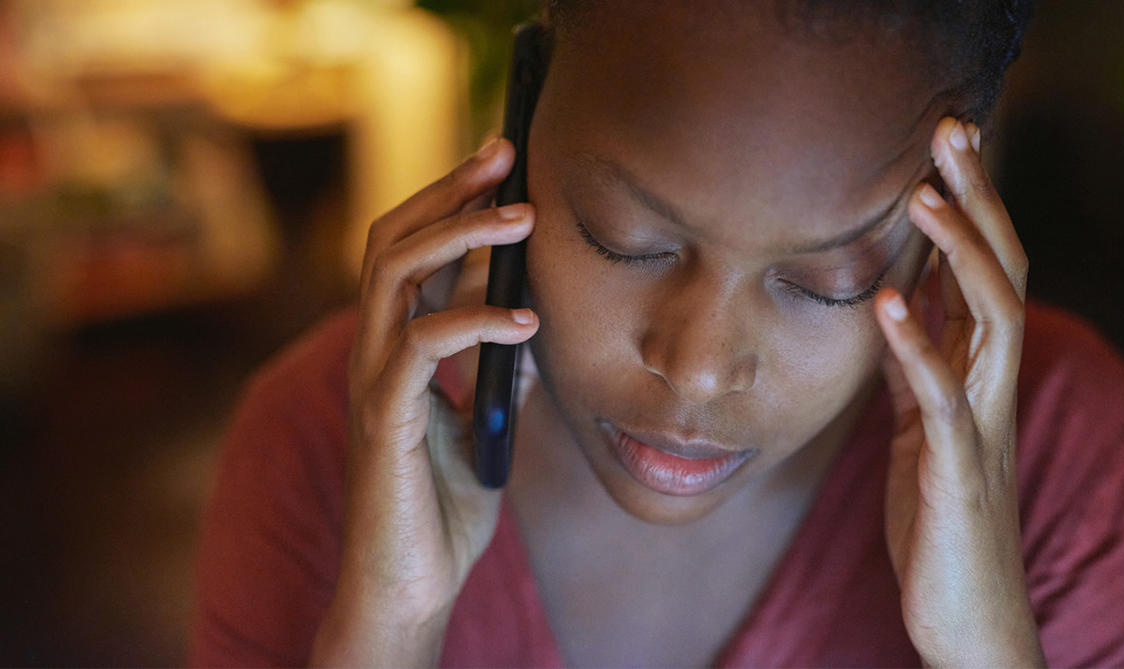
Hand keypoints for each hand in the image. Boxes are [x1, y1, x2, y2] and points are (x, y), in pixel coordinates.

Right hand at [311, 138, 539, 666]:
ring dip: (459, 236)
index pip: (411, 251)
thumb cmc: (442, 508)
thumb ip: (499, 373)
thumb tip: (528, 321)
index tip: (502, 163)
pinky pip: (420, 347)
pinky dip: (473, 322)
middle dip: (447, 190)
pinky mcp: (384, 420)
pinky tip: (526, 323)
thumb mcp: (487, 424)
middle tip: (503, 153)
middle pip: (392, 240)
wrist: (412, 586)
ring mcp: (373, 382)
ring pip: (395, 275)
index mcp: (396, 348)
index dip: (451, 201)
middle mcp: (374, 352)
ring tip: (523, 218)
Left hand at [874, 118, 1044, 666]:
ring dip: (959, 254)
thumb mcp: (922, 426)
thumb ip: (918, 365)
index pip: (983, 271)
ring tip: (922, 194)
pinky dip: (919, 347)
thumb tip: (898, 302)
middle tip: (951, 129)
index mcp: (978, 374)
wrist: (966, 614)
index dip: (968, 205)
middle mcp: (992, 388)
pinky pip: (946, 399)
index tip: (941, 143)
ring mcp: (983, 427)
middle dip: (978, 200)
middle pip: (1001, 272)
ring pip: (993, 320)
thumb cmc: (942, 518)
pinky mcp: (961, 471)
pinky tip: (889, 304)